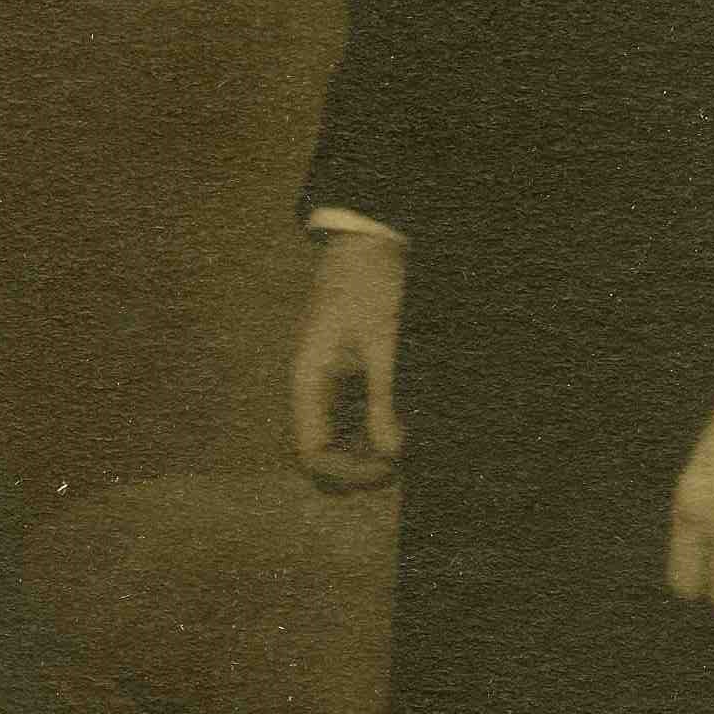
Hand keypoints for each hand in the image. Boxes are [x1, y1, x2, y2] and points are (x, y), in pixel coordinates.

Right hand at [290, 230, 406, 490]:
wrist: (371, 240)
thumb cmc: (372, 285)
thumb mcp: (383, 344)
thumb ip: (383, 401)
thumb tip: (391, 455)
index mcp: (306, 381)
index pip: (312, 454)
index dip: (347, 472)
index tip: (389, 468)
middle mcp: (311, 388)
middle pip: (323, 454)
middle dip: (358, 467)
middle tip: (400, 462)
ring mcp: (327, 382)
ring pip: (339, 440)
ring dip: (369, 451)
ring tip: (407, 442)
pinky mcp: (346, 374)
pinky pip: (354, 418)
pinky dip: (376, 428)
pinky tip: (403, 422)